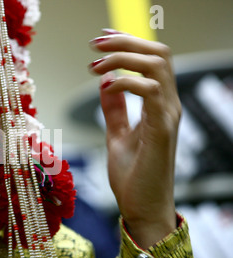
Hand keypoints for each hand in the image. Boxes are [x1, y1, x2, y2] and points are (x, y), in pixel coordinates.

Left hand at [88, 29, 180, 248]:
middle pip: (158, 54)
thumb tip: (105, 84)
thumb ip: (115, 110)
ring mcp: (168, 117)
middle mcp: (168, 107)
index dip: (129, 44)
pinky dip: (126, 82)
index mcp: (158, 107)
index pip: (152, 61)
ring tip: (95, 65)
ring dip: (123, 58)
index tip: (101, 41)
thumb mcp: (117, 135)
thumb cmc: (132, 177)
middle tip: (95, 44)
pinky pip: (151, 92)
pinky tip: (105, 87)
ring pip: (157, 65)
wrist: (142, 210)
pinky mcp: (162, 131)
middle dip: (126, 41)